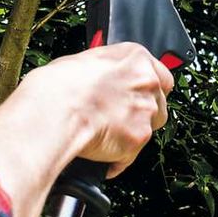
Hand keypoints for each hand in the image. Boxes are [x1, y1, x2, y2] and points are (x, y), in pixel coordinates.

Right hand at [23, 43, 173, 177]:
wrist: (56, 109)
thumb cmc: (61, 84)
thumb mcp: (85, 61)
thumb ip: (107, 71)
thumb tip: (101, 79)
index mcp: (135, 58)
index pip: (162, 76)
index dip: (148, 90)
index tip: (138, 96)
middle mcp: (147, 82)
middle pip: (159, 104)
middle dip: (142, 113)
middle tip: (118, 117)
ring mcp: (145, 111)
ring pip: (149, 130)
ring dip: (131, 134)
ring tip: (105, 135)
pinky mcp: (138, 139)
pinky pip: (129, 156)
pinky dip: (115, 159)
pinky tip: (97, 152)